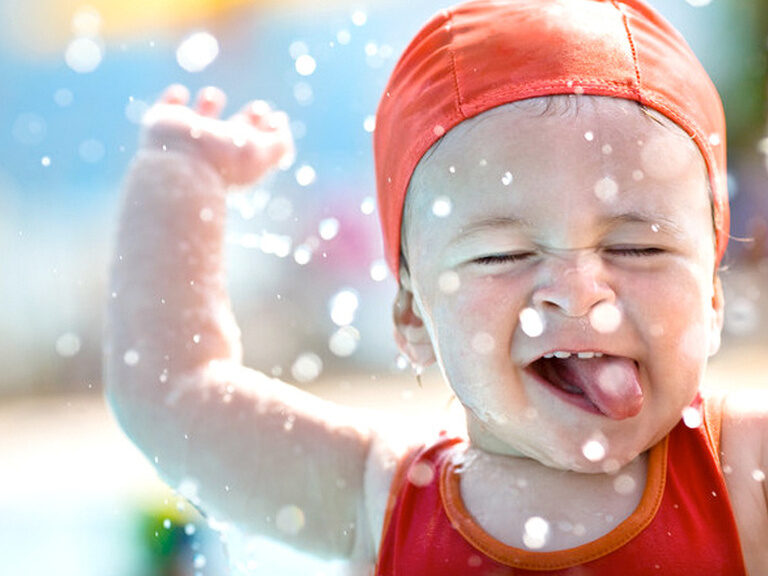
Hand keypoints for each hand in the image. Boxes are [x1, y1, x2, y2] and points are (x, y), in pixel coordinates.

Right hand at [140, 84, 294, 186]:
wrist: (179, 168)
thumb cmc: (223, 162)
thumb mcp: (262, 154)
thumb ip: (280, 142)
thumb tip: (281, 121)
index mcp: (236, 156)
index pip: (256, 141)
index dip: (268, 128)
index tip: (277, 116)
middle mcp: (213, 147)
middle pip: (233, 131)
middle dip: (248, 119)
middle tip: (258, 108)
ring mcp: (187, 135)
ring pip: (200, 117)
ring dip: (209, 102)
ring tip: (213, 97)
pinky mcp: (162, 122)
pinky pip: (167, 106)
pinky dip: (173, 98)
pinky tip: (180, 95)